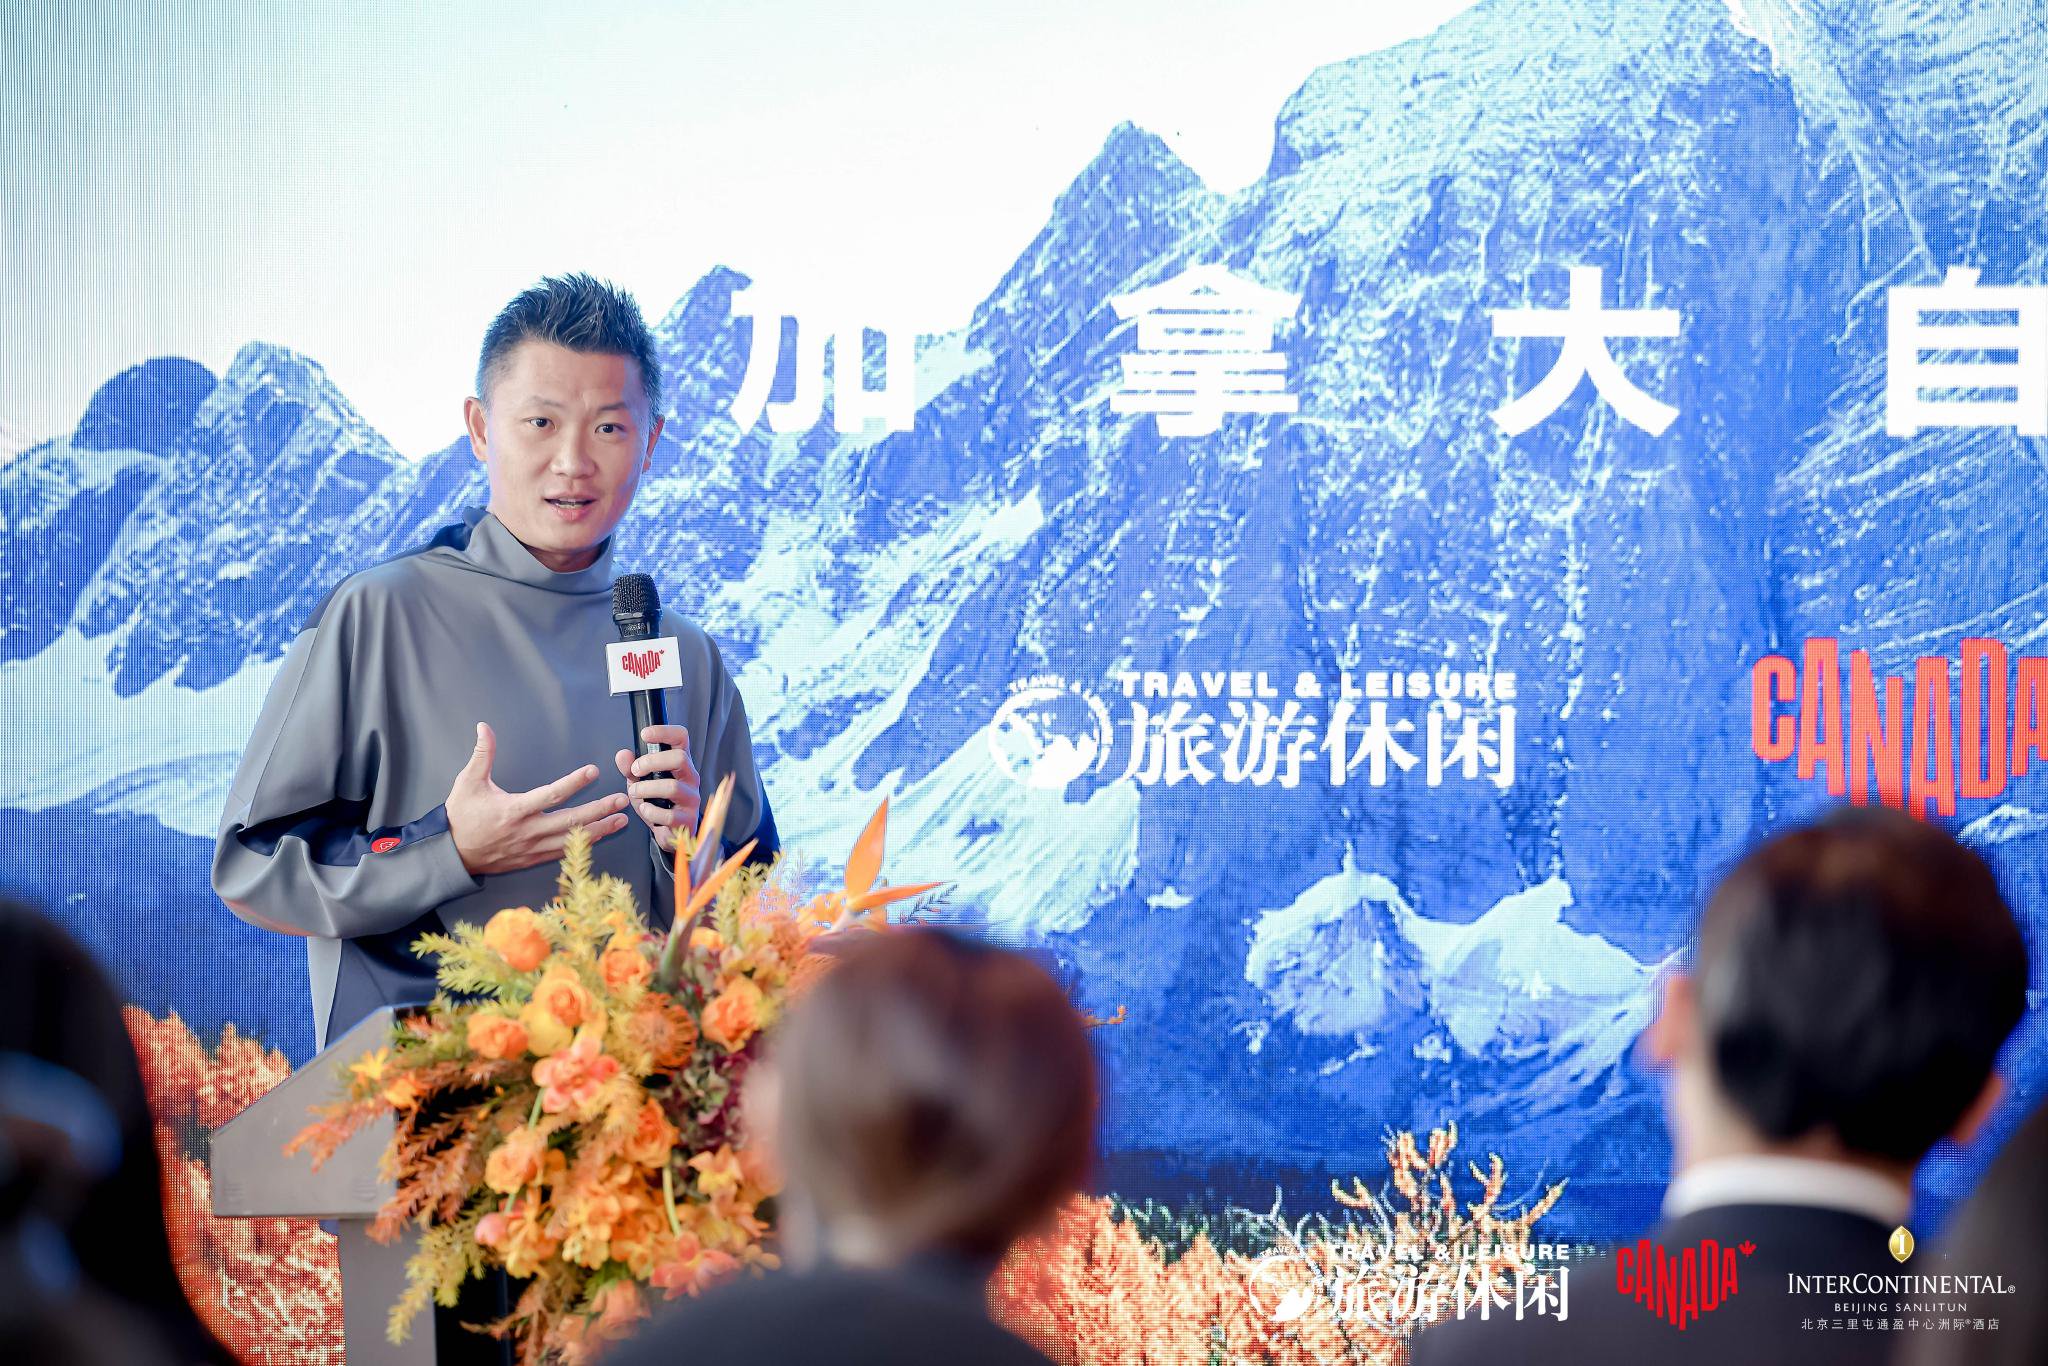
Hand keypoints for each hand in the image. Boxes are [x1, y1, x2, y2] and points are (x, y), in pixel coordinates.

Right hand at [446, 722, 629, 875]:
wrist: (452, 853)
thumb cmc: (461, 816)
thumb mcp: (467, 782)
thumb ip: (482, 754)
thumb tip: (484, 727)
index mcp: (514, 810)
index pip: (551, 795)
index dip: (574, 783)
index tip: (593, 771)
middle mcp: (528, 831)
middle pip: (571, 820)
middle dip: (599, 810)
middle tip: (622, 800)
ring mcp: (532, 848)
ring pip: (572, 839)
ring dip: (599, 829)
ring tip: (622, 820)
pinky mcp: (532, 859)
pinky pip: (563, 852)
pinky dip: (584, 845)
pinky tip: (600, 836)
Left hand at [614, 724, 702, 856]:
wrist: (670, 831)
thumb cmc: (658, 801)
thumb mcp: (640, 781)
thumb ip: (630, 768)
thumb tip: (622, 755)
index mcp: (681, 763)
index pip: (681, 738)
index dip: (665, 732)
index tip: (645, 735)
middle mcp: (691, 777)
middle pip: (679, 758)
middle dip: (652, 762)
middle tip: (635, 771)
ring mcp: (692, 798)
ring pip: (673, 787)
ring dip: (647, 789)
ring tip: (635, 793)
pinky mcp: (688, 819)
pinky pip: (669, 814)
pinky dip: (651, 811)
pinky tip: (645, 810)